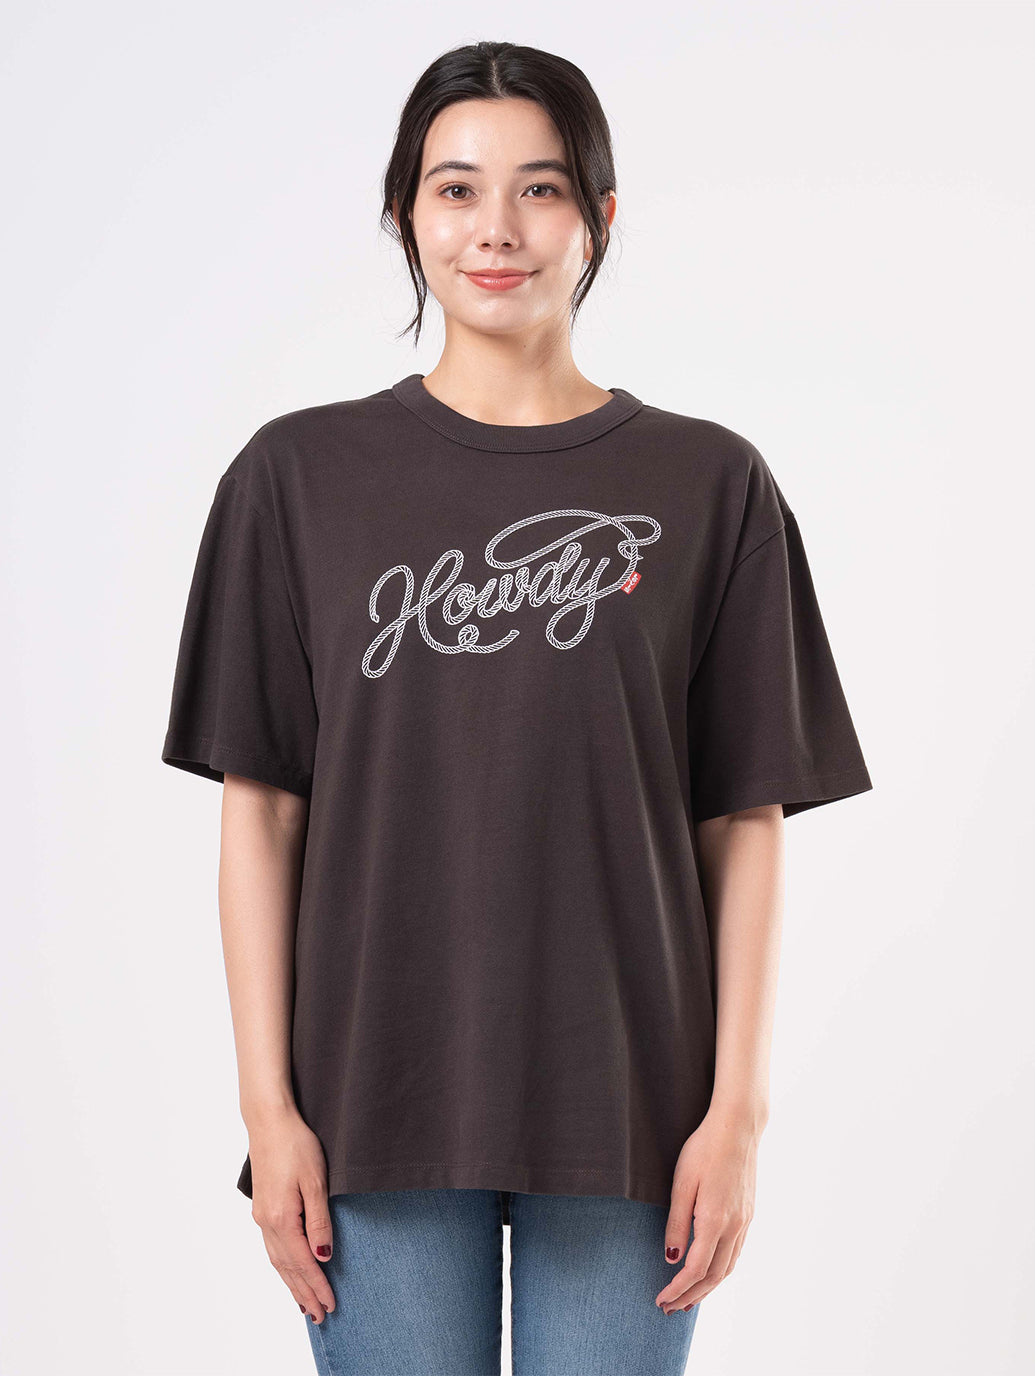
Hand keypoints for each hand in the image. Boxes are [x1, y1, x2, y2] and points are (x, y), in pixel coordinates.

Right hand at [246, 1107, 336, 1324]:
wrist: (269, 1122)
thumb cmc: (296, 1145)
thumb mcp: (316, 1181)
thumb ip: (319, 1220)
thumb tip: (323, 1255)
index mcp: (282, 1218)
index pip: (303, 1262)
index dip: (318, 1285)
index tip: (331, 1304)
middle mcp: (268, 1223)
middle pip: (288, 1268)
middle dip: (305, 1293)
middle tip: (320, 1316)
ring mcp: (262, 1216)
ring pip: (278, 1261)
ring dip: (292, 1284)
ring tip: (305, 1304)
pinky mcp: (262, 1208)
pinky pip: (273, 1248)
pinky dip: (283, 1267)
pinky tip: (289, 1271)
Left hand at [654, 1108, 760, 1313]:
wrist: (738, 1127)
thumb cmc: (704, 1149)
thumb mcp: (682, 1182)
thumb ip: (677, 1223)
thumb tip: (672, 1259)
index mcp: (714, 1220)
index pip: (695, 1270)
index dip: (677, 1290)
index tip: (661, 1300)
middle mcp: (734, 1227)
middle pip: (713, 1277)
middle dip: (690, 1297)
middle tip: (669, 1309)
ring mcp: (744, 1222)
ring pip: (727, 1268)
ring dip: (707, 1289)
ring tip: (688, 1300)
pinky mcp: (748, 1214)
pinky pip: (735, 1254)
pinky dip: (720, 1271)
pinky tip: (710, 1272)